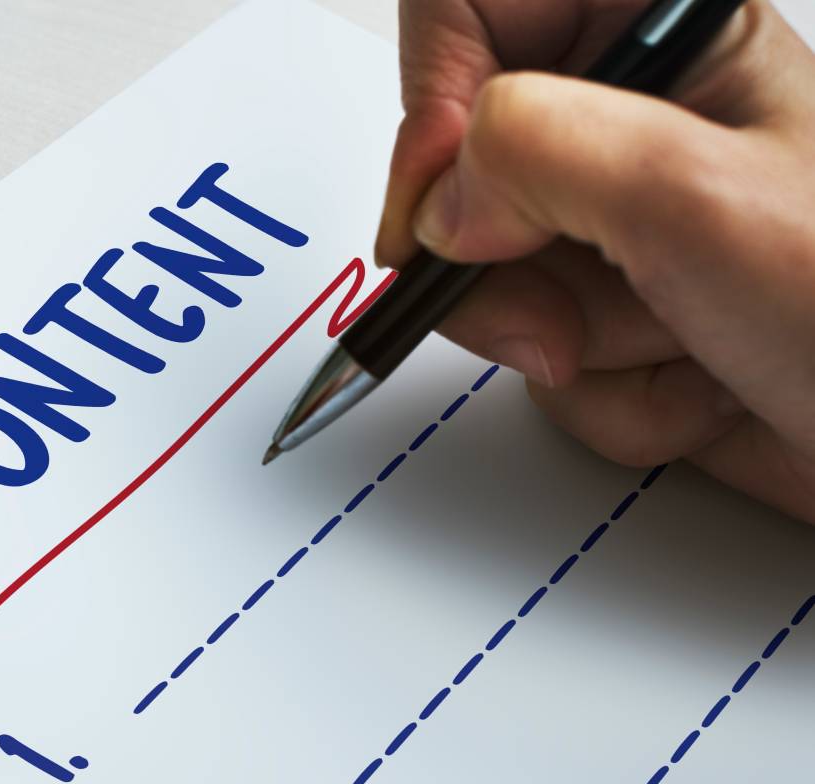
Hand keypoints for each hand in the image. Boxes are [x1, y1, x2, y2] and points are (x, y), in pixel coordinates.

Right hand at [377, 0, 814, 522]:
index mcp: (670, 39)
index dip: (435, 97)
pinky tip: (697, 390)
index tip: (446, 200)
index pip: (475, 8)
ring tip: (676, 346)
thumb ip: (538, 152)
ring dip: (569, 343)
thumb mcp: (694, 199)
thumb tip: (442, 200)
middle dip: (502, 264)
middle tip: (566, 305)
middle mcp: (637, 124)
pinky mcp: (623, 317)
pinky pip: (538, 350)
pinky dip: (606, 395)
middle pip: (461, 166)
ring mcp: (626, 227)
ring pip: (493, 275)